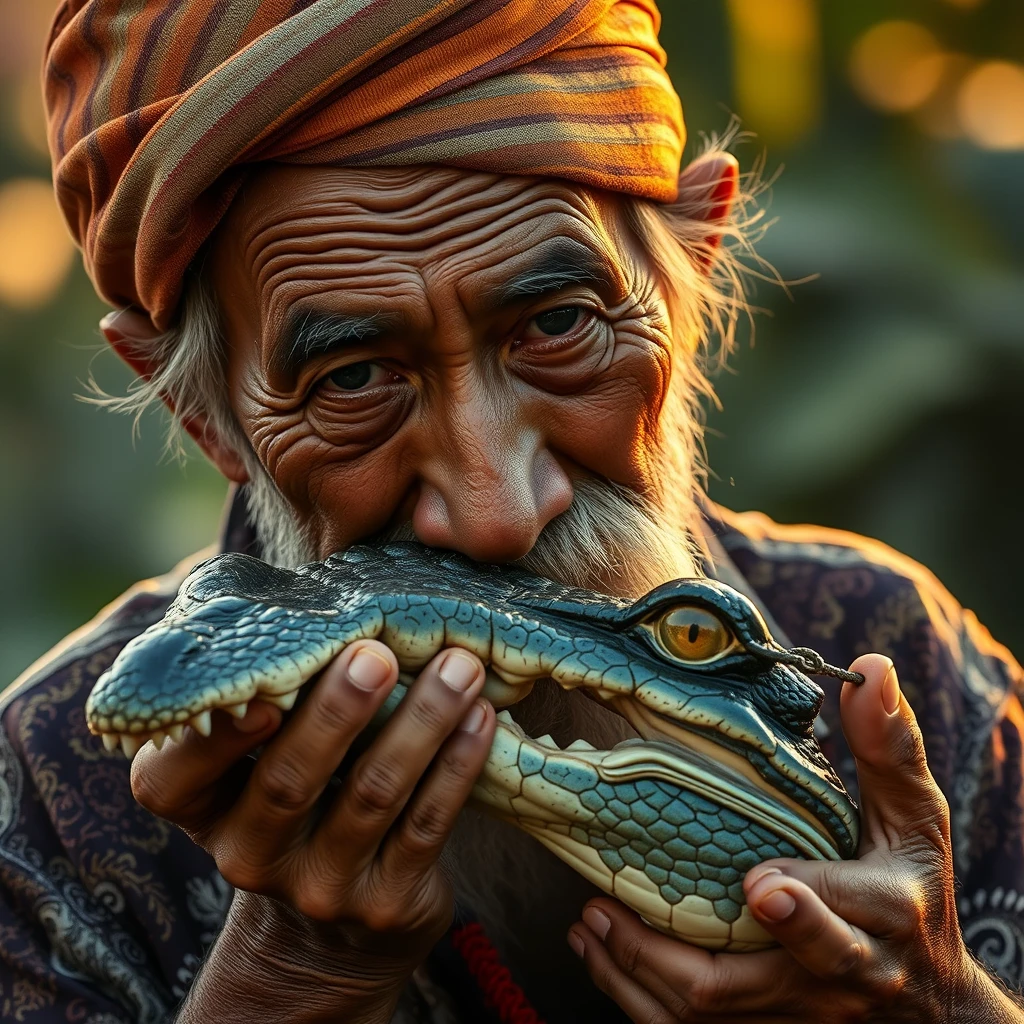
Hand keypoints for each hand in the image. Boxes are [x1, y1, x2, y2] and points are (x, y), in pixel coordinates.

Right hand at [130, 640, 494, 1021]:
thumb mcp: (253, 762)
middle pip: (290, 782)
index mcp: (198, 808)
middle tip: (378, 653)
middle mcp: (247, 854)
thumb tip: (314, 600)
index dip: (218, 738)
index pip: (175, 780)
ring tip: (460, 669)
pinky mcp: (384, 904)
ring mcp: (318, 887)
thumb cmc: (294, 799)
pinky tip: (482, 717)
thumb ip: (268, 696)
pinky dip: (457, 765)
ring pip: (372, 797)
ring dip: (421, 724)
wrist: (326, 930)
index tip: (265, 689)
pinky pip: (427, 826)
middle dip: (337, 713)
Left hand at [567, 654, 1017, 1022]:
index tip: (758, 884)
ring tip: (588, 920)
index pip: (838, 923)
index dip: (800, 912)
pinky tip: (595, 949)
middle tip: (613, 908)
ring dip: (638, 973)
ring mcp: (792, 1017)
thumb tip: (870, 667)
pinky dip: (635, 996)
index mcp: (878, 919)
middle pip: (755, 986)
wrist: (930, 1006)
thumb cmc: (916, 894)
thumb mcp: (915, 821)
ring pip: (707, 1015)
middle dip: (683, 957)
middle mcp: (834, 980)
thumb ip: (888, 749)